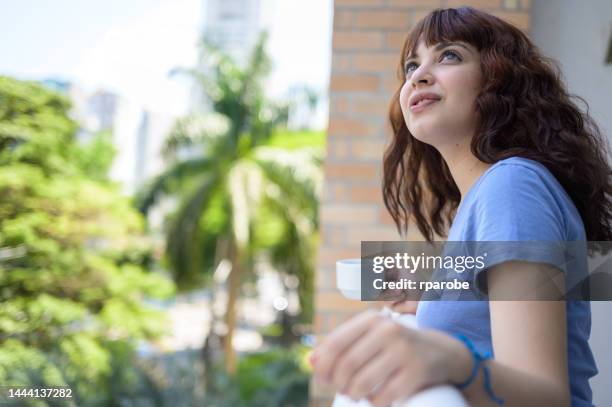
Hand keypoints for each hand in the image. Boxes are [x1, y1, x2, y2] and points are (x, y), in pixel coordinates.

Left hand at [310, 310, 467, 406]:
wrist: (441, 352)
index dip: (324, 365)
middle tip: (343, 390)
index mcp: (371, 320)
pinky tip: (377, 398)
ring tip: (356, 394)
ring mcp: (403, 351)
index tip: (324, 379)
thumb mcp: (370, 338)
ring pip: (362, 382)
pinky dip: (375, 403)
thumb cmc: (395, 346)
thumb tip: (311, 362)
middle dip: (339, 383)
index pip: (336, 343)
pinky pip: (384, 396)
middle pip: (347, 365)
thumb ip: (341, 346)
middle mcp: (387, 331)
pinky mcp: (416, 372)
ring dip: (354, 394)